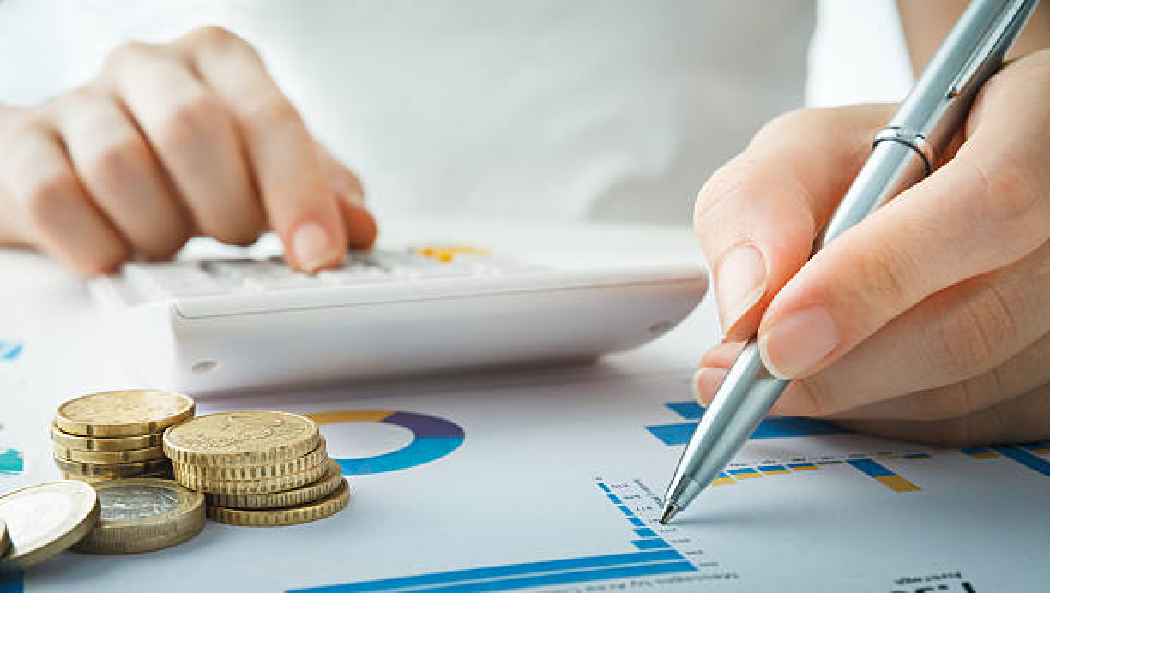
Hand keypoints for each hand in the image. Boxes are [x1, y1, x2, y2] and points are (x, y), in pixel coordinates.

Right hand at [0, 26, 375, 274]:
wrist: (79, 166)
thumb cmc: (188, 167)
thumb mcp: (264, 173)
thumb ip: (319, 195)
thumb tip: (360, 229)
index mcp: (222, 61)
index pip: (270, 116)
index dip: (299, 192)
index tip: (318, 256)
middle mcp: (150, 66)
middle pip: (192, 128)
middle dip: (224, 208)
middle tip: (233, 239)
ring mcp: (81, 100)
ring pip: (118, 164)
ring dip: (159, 230)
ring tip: (171, 242)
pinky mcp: (26, 145)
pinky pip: (55, 200)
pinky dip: (96, 245)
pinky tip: (118, 254)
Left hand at [692, 50, 1049, 445]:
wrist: (964, 183)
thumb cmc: (893, 158)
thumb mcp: (810, 146)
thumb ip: (762, 201)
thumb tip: (746, 305)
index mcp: (1044, 130)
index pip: (987, 206)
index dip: (875, 279)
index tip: (774, 335)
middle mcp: (1082, 231)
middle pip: (973, 325)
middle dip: (837, 367)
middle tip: (739, 376)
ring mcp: (1081, 319)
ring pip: (963, 392)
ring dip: (849, 393)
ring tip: (775, 368)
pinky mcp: (1059, 388)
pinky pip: (964, 427)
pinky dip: (880, 412)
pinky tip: (840, 376)